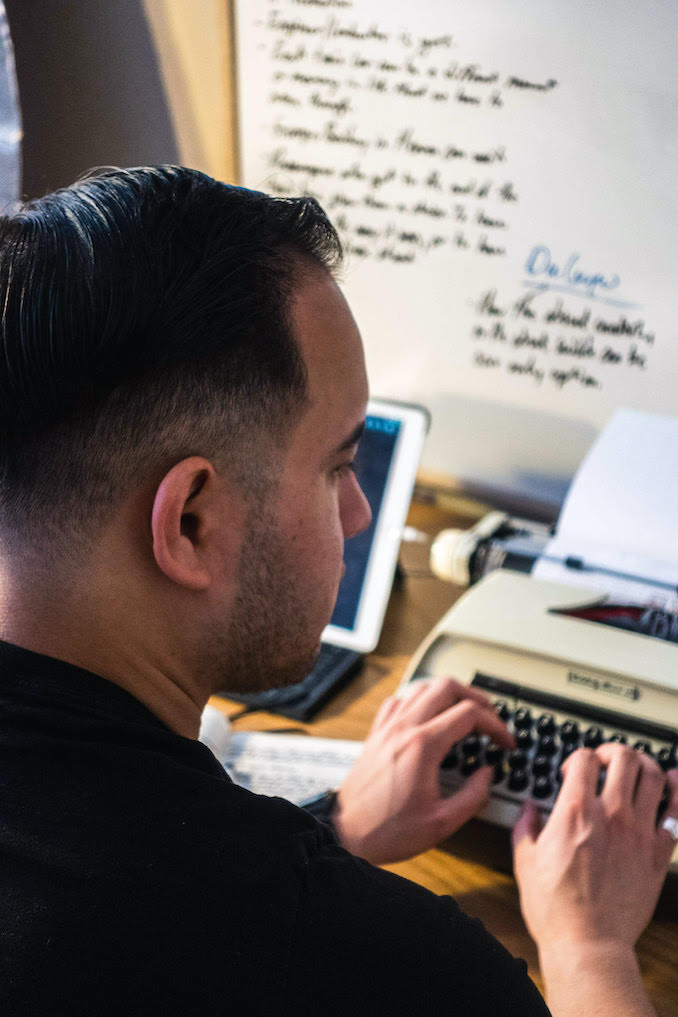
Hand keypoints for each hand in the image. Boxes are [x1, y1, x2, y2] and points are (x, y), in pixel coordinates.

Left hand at [332, 676, 513, 863]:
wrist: (346, 832)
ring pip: (423, 687)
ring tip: (465, 711)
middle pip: (447, 686)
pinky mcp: (377, 733)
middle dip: (477, 697)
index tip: (504, 742)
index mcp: (422, 746)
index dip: (496, 725)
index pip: (469, 714)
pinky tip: (429, 714)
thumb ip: (473, 796)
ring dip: (449, 693)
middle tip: (491, 717)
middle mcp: (403, 729)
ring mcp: (387, 727)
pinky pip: (400, 699)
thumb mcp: (442, 823)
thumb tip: (487, 774)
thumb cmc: (387, 830)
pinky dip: (420, 699)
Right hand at [513, 744, 677, 952]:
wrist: (589, 944)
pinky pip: (676, 813)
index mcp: (575, 813)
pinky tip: (673, 784)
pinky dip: (676, 792)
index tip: (573, 770)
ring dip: (644, 764)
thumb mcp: (526, 862)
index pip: (584, 759)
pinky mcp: (658, 854)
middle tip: (606, 761)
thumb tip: (528, 811)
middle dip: (613, 751)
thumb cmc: (557, 909)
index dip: (578, 757)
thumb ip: (526, 827)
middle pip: (623, 758)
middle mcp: (610, 815)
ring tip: (636, 768)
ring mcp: (638, 833)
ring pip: (653, 776)